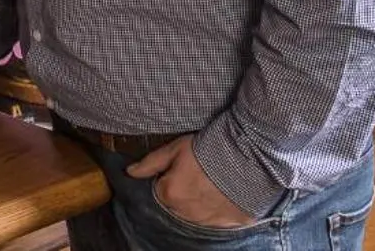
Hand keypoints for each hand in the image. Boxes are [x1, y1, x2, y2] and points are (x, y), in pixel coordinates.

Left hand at [128, 136, 255, 229]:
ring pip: (194, 215)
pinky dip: (216, 211)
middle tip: (196, 176)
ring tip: (210, 184)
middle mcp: (186, 213)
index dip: (167, 178)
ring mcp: (207, 221)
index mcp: (169, 195)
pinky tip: (221, 196)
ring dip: (197, 204)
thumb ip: (150, 163)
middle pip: (176, 205)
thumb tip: (130, 172)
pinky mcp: (228, 224)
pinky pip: (216, 221)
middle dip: (181, 193)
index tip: (179, 169)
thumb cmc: (206, 150)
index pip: (160, 191)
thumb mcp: (174, 150)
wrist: (245, 156)